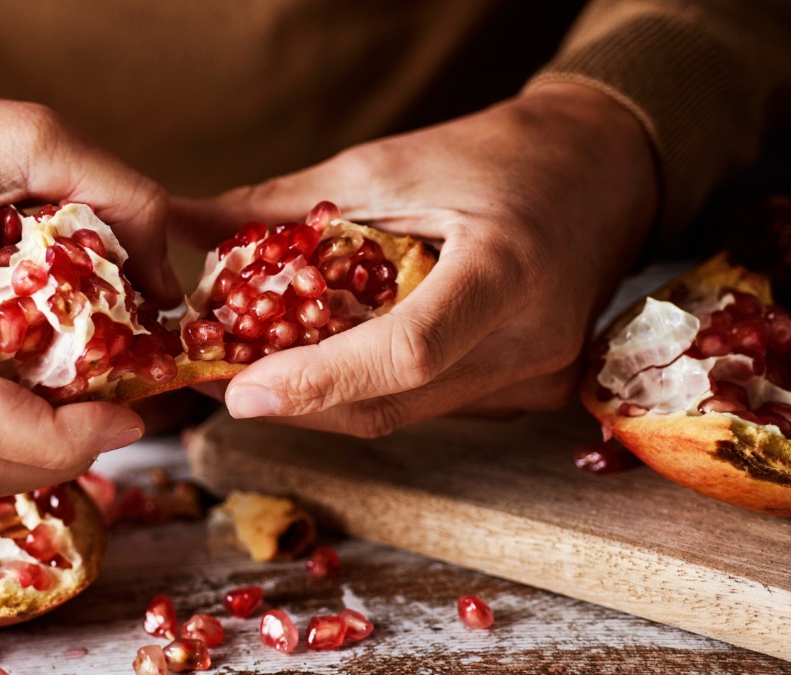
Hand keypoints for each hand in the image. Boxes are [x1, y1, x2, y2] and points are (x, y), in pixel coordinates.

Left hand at [172, 83, 657, 435]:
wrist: (601, 172)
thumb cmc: (499, 156)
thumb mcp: (389, 163)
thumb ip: (288, 206)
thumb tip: (189, 224)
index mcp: (507, 270)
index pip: (407, 353)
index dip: (317, 381)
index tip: (241, 391)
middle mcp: (531, 342)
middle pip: (392, 403)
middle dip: (297, 401)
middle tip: (222, 381)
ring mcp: (536, 379)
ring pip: (404, 414)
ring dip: (325, 398)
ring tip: (260, 366)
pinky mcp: (528, 393)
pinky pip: (429, 406)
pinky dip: (369, 389)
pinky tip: (328, 362)